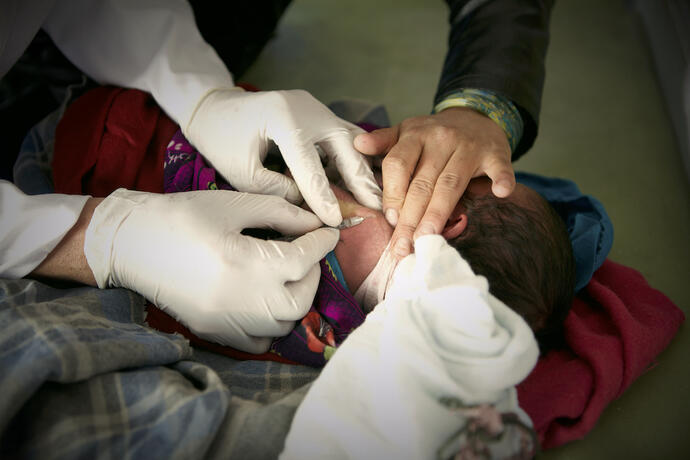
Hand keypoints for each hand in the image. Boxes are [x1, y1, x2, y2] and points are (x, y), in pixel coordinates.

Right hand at [84, 189, 338, 352]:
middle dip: (313, 275)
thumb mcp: (234, 204)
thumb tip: (313, 224)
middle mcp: (240, 300)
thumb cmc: (181, 216)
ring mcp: (226, 323)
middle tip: (307, 255)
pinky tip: (266, 302)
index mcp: (245, 262)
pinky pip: (260, 342)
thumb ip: (280, 214)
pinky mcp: (214, 333)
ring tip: (289, 276)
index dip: (322, 243)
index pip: (304, 259)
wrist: (130, 243)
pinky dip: (273, 326)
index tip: (329, 233)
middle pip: (301, 300)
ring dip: (296, 299)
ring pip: (284, 324)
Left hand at [184, 88, 381, 226]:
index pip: (309, 163)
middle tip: (377, 207)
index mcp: (283, 117)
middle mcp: (306, 107)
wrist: (213, 108)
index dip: (323, 195)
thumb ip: (276, 189)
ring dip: (362, 168)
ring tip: (376, 197)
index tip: (335, 221)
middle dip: (360, 179)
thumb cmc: (221, 140)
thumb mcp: (241, 172)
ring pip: (349, 139)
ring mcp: (315, 107)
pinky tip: (363, 180)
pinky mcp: (317, 113)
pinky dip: (354, 157)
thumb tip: (308, 206)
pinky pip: (342, 136)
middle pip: (343, 145)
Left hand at [354, 107, 515, 258]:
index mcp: (415, 135)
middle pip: (422, 183)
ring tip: (428, 239)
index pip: (399, 166)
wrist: (475, 117)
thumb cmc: (434, 135)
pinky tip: (500, 193)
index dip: (394, 194)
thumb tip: (358, 145)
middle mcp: (441, 139)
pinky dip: (502, 179)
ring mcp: (469, 146)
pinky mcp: (495, 153)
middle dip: (411, 218)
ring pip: (451, 184)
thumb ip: (384, 141)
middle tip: (403, 247)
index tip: (391, 222)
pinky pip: (499, 167)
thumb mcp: (406, 132)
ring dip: (439, 213)